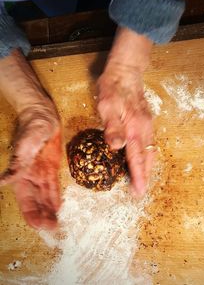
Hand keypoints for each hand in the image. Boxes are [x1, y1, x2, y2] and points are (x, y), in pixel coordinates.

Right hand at [0, 105, 61, 229]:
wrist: (43, 115)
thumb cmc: (33, 126)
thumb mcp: (26, 143)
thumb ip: (17, 163)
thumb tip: (3, 181)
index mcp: (21, 173)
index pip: (25, 199)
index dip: (31, 213)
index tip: (39, 226)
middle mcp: (30, 176)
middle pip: (35, 201)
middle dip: (42, 215)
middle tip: (52, 228)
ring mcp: (41, 172)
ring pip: (44, 195)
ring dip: (49, 209)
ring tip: (55, 223)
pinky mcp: (51, 167)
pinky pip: (53, 185)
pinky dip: (55, 196)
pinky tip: (58, 206)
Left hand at [97, 63, 154, 196]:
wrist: (127, 72)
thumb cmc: (113, 89)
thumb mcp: (107, 106)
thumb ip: (112, 126)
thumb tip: (116, 147)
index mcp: (134, 129)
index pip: (137, 158)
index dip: (138, 176)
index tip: (139, 191)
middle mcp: (145, 130)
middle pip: (148, 158)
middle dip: (145, 175)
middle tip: (140, 190)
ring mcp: (148, 125)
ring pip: (150, 151)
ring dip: (147, 167)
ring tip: (142, 179)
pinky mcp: (147, 121)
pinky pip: (149, 143)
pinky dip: (147, 156)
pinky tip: (142, 158)